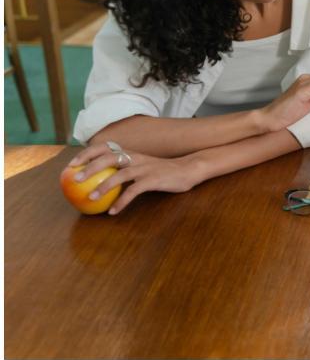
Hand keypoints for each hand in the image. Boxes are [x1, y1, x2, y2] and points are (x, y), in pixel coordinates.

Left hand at [64, 142, 197, 214]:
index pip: (105, 147)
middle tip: (75, 179)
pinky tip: (113, 212)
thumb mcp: (142, 166)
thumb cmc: (163, 171)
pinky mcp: (153, 180)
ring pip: (119, 175)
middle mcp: (136, 157)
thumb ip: (125, 169)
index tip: (72, 164)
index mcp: (131, 153)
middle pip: (109, 158)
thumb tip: (102, 179)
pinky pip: (133, 191)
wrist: (188, 169)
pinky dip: (121, 202)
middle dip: (90, 167)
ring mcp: (145, 168)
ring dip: (103, 187)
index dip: (87, 153)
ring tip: (90, 198)